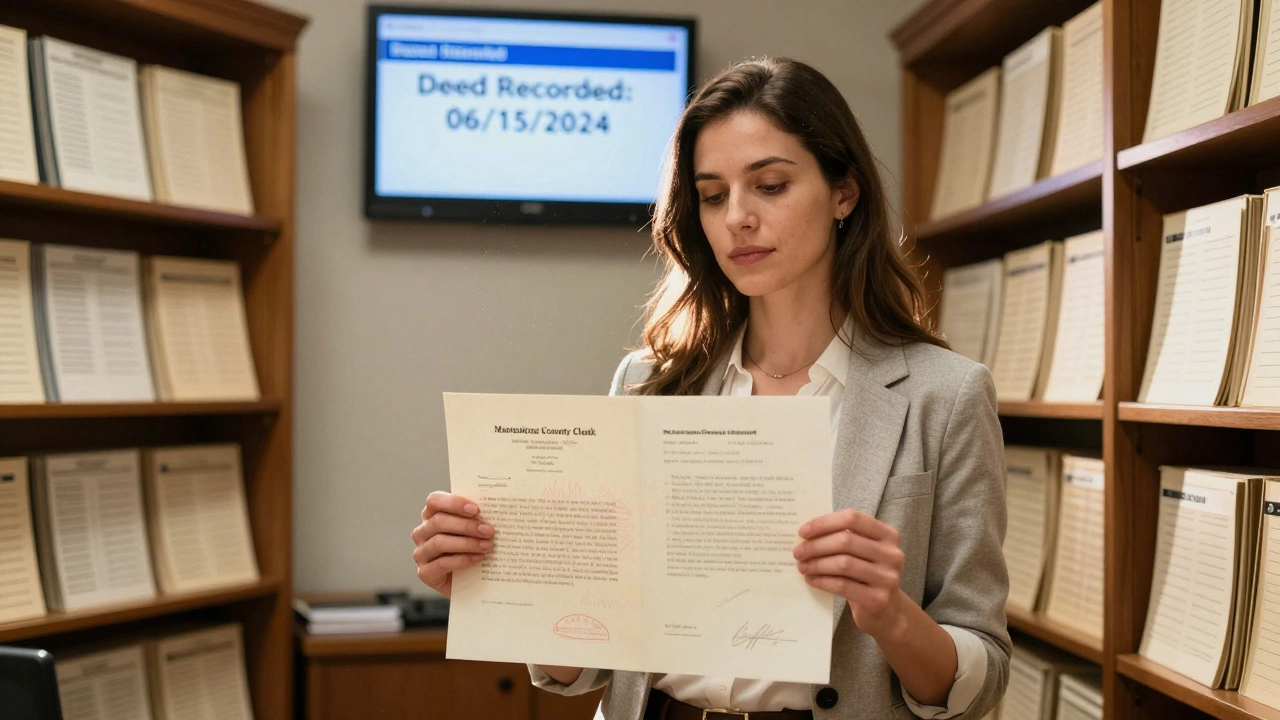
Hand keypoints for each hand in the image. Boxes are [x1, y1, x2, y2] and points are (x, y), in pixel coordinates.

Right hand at [411, 491, 493, 598]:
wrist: (470, 582)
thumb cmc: (473, 548)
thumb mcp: (473, 531)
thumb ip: (476, 519)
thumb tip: (493, 510)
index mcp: (431, 515)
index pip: (434, 500)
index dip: (454, 503)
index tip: (476, 509)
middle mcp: (422, 532)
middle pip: (439, 522)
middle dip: (466, 525)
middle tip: (488, 530)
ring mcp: (421, 553)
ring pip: (439, 542)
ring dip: (466, 543)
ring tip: (486, 546)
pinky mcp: (424, 573)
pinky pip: (441, 564)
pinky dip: (461, 560)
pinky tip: (477, 559)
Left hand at [793, 509, 906, 638]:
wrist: (886, 610)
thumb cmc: (866, 574)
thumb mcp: (862, 552)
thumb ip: (843, 538)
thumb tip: (806, 532)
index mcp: (888, 535)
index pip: (853, 519)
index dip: (824, 523)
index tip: (803, 532)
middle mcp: (892, 554)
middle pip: (845, 541)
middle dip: (816, 546)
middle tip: (797, 552)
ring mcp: (888, 577)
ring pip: (843, 564)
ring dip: (816, 564)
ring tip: (802, 566)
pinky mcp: (878, 599)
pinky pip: (843, 585)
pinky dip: (822, 581)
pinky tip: (811, 579)